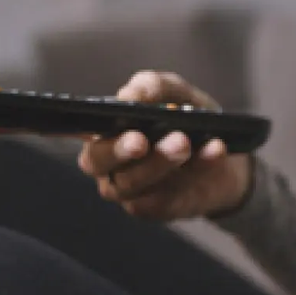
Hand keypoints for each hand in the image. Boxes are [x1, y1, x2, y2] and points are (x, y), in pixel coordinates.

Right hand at [77, 71, 253, 220]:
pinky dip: (195, 170)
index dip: (74, 123)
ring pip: (131, 182)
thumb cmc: (186, 117)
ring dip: (159, 161)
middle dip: (119, 149)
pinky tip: (213, 151)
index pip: (74, 126)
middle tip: (141, 140)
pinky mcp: (154, 208)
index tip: (99, 115)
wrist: (222, 151)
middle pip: (97, 160)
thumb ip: (152, 86)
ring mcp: (129, 189)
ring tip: (184, 142)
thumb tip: (131, 94)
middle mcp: (107, 162)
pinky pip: (166, 196)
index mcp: (102, 129)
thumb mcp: (175, 92)